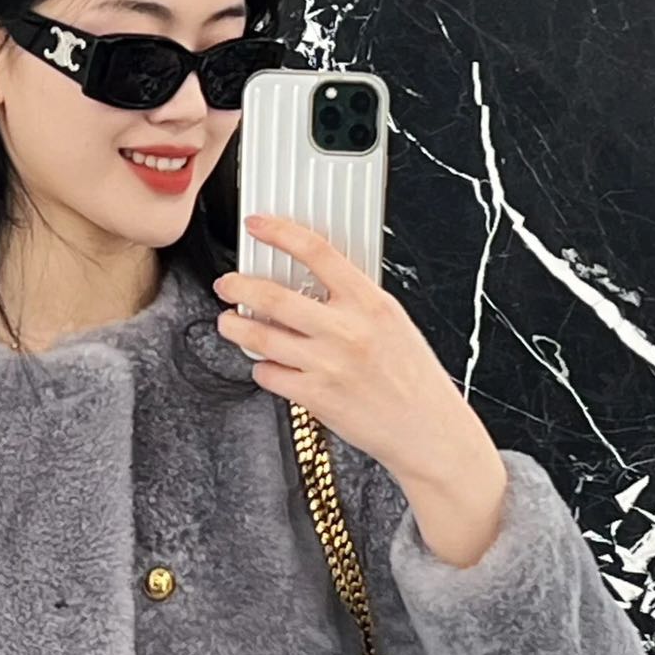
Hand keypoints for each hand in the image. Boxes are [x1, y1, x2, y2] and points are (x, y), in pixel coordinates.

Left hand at [213, 211, 489, 485]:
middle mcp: (347, 330)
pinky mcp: (315, 397)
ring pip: (261, 337)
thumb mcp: (393, 322)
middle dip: (238, 286)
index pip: (317, 252)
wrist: (427, 429)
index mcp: (370, 303)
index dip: (280, 233)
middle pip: (273, 296)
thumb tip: (311, 282)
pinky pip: (269, 375)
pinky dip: (261, 368)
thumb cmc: (413, 378)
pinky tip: (267, 365)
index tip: (258, 225)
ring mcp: (328, 364)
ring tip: (230, 323)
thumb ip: (354, 301)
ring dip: (236, 327)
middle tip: (227, 284)